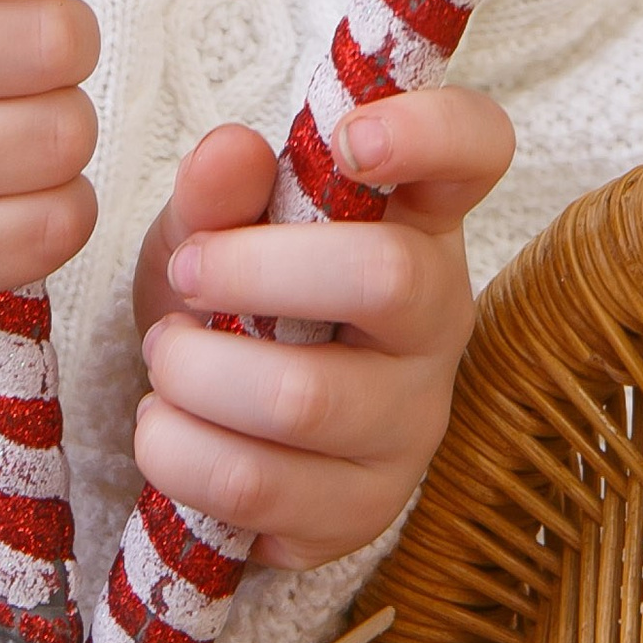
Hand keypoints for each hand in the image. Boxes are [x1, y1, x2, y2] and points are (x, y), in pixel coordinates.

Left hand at [129, 88, 513, 568]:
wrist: (222, 414)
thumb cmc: (239, 291)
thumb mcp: (215, 222)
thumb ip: (219, 186)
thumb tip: (229, 151)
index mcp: (417, 216)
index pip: (476, 149)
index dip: (431, 132)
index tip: (348, 137)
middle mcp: (440, 318)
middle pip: (386, 277)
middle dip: (254, 271)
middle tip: (187, 273)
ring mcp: (413, 423)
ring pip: (305, 398)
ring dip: (198, 372)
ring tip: (166, 357)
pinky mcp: (364, 510)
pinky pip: (261, 489)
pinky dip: (181, 452)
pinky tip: (166, 428)